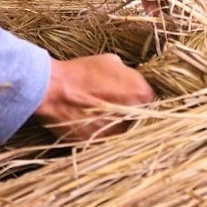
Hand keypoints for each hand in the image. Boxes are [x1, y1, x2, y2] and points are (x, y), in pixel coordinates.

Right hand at [33, 54, 155, 139]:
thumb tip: (132, 80)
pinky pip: (108, 141)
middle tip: (116, 107)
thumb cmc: (83, 72)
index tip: (130, 96)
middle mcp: (136, 117)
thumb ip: (128, 74)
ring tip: (101, 115)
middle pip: (141, 118)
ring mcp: (119, 133)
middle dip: (132, 113)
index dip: (140, 97)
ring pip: (125, 131)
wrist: (55, 90)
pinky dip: (103, 134)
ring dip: (118, 125)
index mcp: (143, 94)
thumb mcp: (111, 62)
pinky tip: (92, 124)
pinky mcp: (102, 145)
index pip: (151, 99)